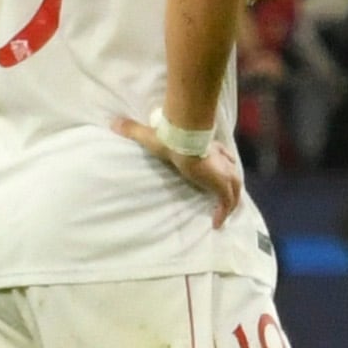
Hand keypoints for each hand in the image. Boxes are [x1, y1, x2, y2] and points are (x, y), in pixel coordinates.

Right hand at [111, 114, 241, 219]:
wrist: (183, 144)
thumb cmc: (170, 139)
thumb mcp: (149, 135)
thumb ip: (132, 129)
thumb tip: (113, 122)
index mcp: (208, 149)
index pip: (221, 156)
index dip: (222, 162)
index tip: (221, 168)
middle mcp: (220, 162)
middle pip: (231, 174)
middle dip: (228, 184)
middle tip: (224, 195)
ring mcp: (223, 174)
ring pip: (234, 191)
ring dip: (230, 201)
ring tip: (222, 214)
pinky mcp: (222, 186)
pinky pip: (227, 204)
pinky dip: (223, 214)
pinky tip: (216, 224)